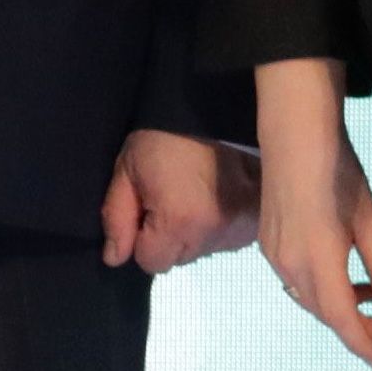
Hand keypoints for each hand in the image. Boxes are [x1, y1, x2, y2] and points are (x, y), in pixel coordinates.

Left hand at [102, 126, 256, 276]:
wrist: (213, 107)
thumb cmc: (164, 138)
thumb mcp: (128, 171)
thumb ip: (117, 218)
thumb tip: (115, 259)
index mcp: (179, 223)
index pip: (152, 262)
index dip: (143, 239)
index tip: (147, 209)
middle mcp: (214, 234)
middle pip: (180, 259)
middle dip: (170, 237)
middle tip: (172, 198)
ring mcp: (241, 228)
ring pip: (205, 250)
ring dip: (196, 233)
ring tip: (196, 195)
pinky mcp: (257, 220)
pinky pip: (229, 239)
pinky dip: (220, 225)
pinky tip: (217, 197)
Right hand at [249, 58, 371, 363]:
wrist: (294, 134)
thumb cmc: (339, 170)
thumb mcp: (370, 219)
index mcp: (319, 260)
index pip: (341, 317)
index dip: (361, 341)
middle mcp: (290, 265)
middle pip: (322, 312)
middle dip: (353, 327)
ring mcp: (273, 256)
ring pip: (306, 298)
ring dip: (336, 307)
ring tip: (370, 302)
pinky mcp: (266, 244)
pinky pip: (295, 281)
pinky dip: (320, 290)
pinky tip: (341, 279)